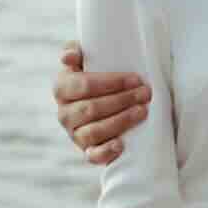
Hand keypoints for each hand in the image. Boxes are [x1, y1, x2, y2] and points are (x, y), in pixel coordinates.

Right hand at [54, 45, 149, 165]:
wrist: (104, 100)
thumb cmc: (98, 76)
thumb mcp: (87, 59)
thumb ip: (76, 51)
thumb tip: (68, 57)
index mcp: (62, 88)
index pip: (83, 85)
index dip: (111, 83)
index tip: (136, 79)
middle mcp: (64, 113)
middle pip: (91, 109)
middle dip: (122, 100)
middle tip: (146, 93)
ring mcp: (75, 135)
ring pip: (93, 132)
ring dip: (121, 121)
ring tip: (142, 111)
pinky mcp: (87, 152)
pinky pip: (93, 156)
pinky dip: (106, 152)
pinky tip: (121, 144)